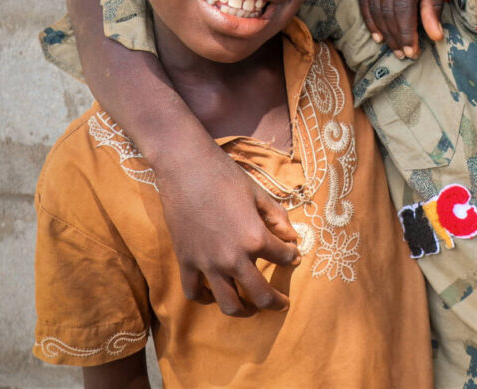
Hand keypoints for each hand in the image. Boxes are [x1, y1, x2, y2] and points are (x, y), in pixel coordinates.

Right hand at [151, 148, 299, 315]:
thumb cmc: (225, 176)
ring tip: (250, 308)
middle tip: (281, 303)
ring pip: (228, 304)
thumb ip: (277, 218)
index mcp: (255, 238)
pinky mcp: (185, 260)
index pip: (283, 257)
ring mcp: (207, 263)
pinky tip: (214, 293)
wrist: (185, 166)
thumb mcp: (258, 194)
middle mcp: (233, 257)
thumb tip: (291, 237)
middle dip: (275, 302)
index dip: (291, 256)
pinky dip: (205, 297)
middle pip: (260, 294)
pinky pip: (194, 292)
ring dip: (243, 310)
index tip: (292, 254)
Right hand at [358, 0, 454, 58]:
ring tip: (393, 48)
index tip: (412, 52)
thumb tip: (433, 37)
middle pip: (386, 7)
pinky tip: (378, 34)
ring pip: (373, 4)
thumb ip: (434, 4)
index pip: (403, 5)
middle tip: (404, 54)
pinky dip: (369, 17)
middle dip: (395, 34)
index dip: (406, 31)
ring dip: (382, 29)